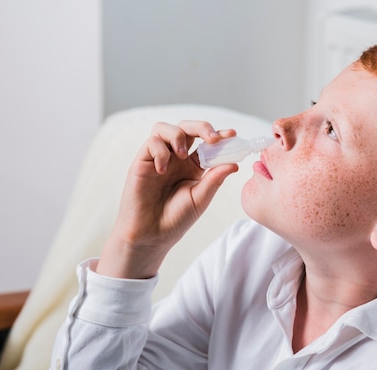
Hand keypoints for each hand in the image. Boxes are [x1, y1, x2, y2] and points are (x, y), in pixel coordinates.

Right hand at [96, 120, 238, 278]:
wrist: (151, 235)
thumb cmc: (176, 218)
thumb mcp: (201, 198)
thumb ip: (215, 179)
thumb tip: (234, 163)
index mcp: (193, 166)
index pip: (207, 144)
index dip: (220, 136)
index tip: (232, 134)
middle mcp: (176, 158)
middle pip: (187, 128)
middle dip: (202, 127)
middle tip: (212, 138)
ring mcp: (159, 158)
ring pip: (165, 128)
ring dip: (178, 135)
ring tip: (184, 154)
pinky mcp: (142, 162)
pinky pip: (151, 143)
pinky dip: (160, 151)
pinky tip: (162, 169)